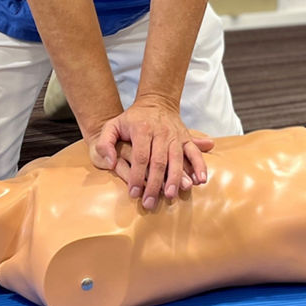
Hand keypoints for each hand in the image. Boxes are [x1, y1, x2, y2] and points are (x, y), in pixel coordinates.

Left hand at [87, 97, 214, 209]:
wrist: (156, 102)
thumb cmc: (131, 119)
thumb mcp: (112, 125)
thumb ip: (105, 143)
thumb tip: (110, 163)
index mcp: (142, 129)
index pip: (140, 157)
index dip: (137, 176)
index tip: (134, 193)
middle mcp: (161, 133)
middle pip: (159, 162)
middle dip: (154, 184)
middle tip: (149, 203)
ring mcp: (175, 136)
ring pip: (176, 159)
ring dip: (175, 179)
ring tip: (170, 196)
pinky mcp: (186, 138)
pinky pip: (194, 153)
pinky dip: (199, 166)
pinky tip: (200, 181)